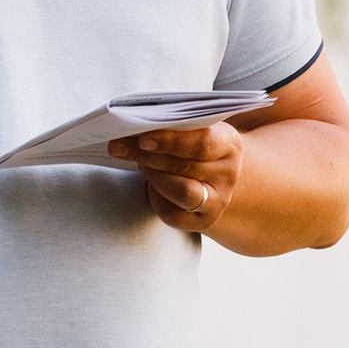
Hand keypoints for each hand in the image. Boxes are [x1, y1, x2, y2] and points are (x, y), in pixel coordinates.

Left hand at [107, 122, 243, 233]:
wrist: (213, 176)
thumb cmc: (194, 146)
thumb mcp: (194, 130)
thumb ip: (175, 126)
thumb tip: (135, 125)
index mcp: (230, 144)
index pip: (202, 142)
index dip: (171, 141)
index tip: (142, 137)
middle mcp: (229, 174)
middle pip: (185, 166)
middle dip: (147, 155)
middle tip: (118, 146)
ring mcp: (218, 201)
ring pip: (180, 191)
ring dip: (152, 176)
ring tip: (136, 162)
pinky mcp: (203, 222)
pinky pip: (172, 213)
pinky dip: (156, 198)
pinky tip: (150, 185)